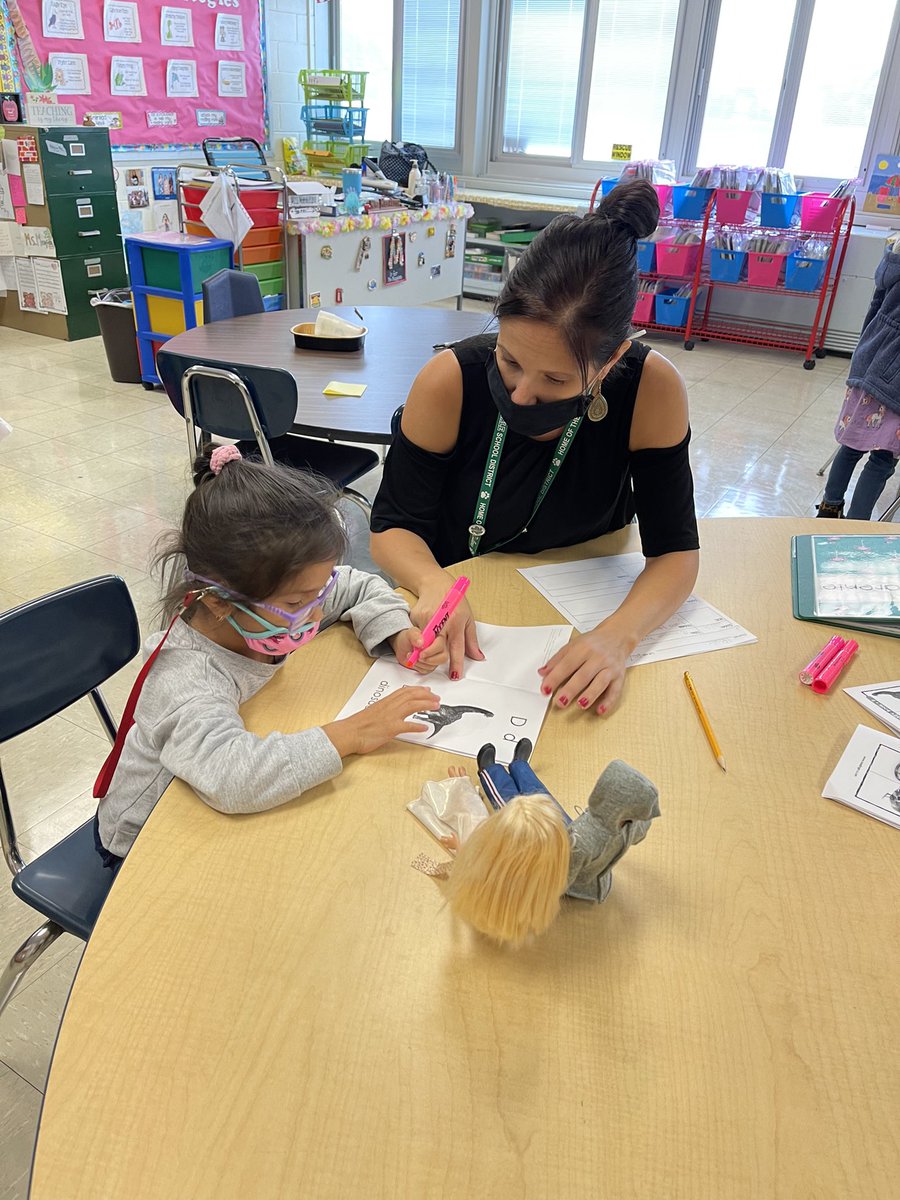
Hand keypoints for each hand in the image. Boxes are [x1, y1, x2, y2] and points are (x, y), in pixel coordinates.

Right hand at [323, 686, 439, 756]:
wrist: (348, 733)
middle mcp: (389, 706)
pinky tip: (425, 728)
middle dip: (426, 696)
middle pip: (411, 696)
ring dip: (426, 705)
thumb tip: (390, 713)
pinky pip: (408, 726)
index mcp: (384, 702)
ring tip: (436, 707)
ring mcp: (390, 716)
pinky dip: (417, 726)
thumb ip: (383, 710)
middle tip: (436, 698)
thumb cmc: (357, 725)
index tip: (427, 690)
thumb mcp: (372, 713)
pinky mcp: (390, 728)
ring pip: (412, 706)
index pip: (404, 691)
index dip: (418, 690)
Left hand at [390, 627, 448, 674]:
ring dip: (420, 663)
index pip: (440, 645)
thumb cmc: (409, 638)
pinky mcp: (430, 666)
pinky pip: (427, 670)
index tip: (421, 653)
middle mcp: (439, 649)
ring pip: (433, 666)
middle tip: (418, 657)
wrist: (403, 647)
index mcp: (437, 638)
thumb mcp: (410, 634)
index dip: (431, 651)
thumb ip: (415, 636)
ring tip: (412, 656)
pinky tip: (414, 661)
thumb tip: (421, 643)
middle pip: (442, 658)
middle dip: (429, 660)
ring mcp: (435, 658)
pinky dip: (418, 667)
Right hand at [411, 585, 482, 680]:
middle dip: (435, 658)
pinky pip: (416, 634)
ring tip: (424, 654)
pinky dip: (417, 641)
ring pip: (424, 643)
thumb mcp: (468, 618)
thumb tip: (478, 656)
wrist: (436, 584)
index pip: (457, 647)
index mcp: (457, 622)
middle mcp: (442, 621)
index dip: (456, 664)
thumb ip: (471, 640)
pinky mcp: (416, 617)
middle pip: (437, 647)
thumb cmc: (455, 601)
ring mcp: (427, 619)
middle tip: (434, 663)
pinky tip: (419, 641)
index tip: (455, 676)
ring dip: (424, 652)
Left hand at [537, 628, 630, 714]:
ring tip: (580, 704)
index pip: (567, 664)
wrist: (617, 635)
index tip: (545, 689)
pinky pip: (616, 690)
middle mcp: (598, 657)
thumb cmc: (593, 643)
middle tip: (560, 702)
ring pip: (601, 682)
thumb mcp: (573, 645)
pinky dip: (609, 701)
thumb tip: (542, 673)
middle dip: (571, 689)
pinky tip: (600, 710)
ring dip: (591, 694)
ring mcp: (610, 667)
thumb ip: (557, 659)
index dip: (555, 678)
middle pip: (583, 675)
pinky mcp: (620, 676)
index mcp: (583, 648)